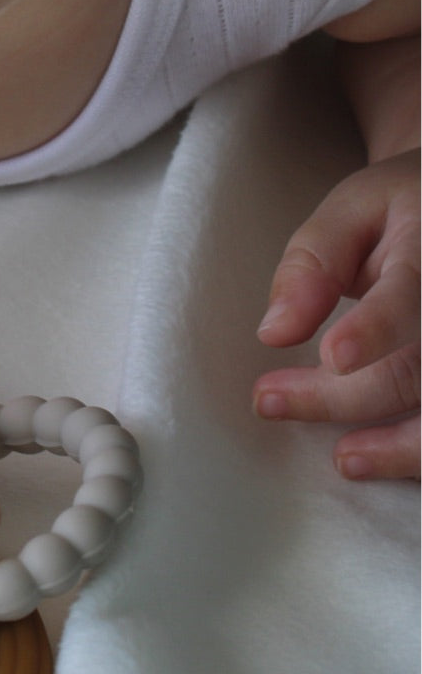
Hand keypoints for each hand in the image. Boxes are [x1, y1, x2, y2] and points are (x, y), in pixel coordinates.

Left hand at [254, 150, 419, 479]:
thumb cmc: (402, 210)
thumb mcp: (353, 210)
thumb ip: (313, 263)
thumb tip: (275, 332)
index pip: (411, 294)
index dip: (378, 327)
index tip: (334, 355)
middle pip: (419, 366)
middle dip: (345, 396)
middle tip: (267, 400)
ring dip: (400, 447)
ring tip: (343, 460)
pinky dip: (417, 454)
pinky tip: (376, 463)